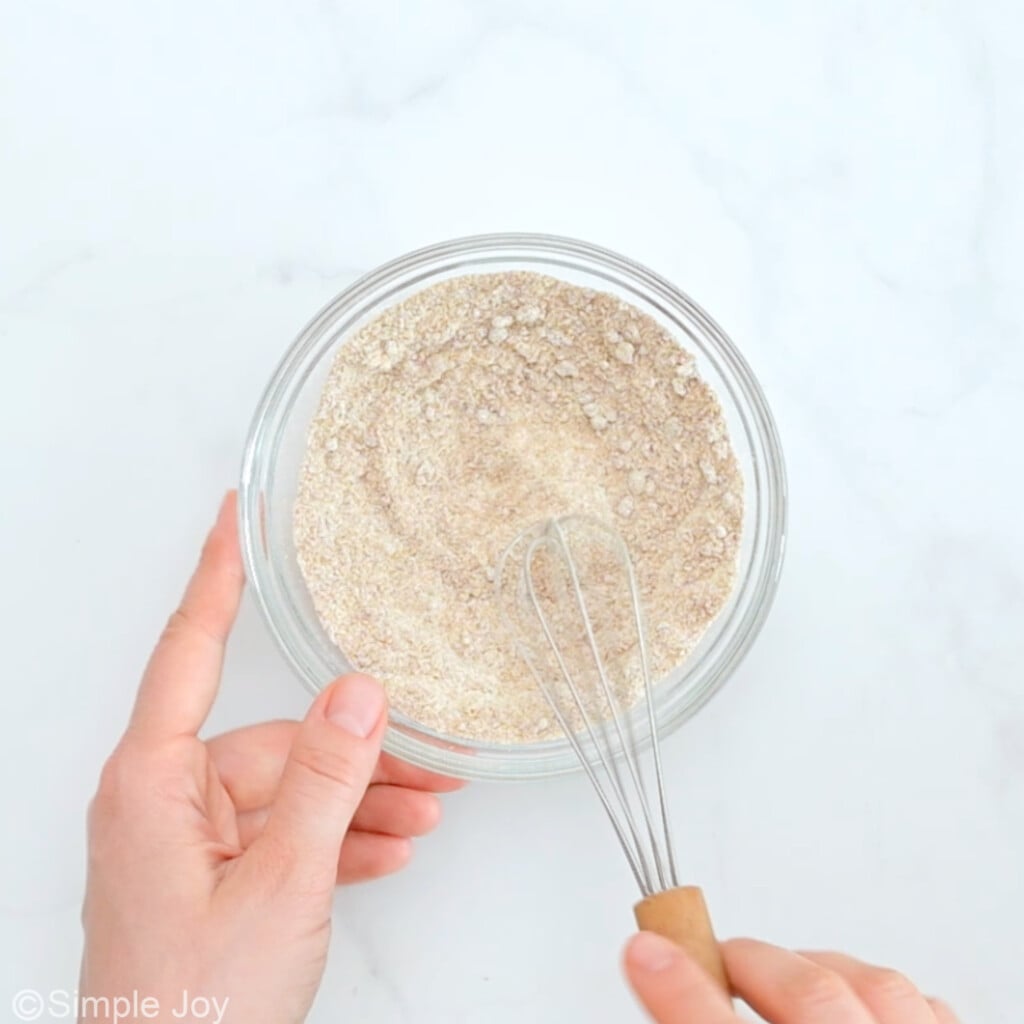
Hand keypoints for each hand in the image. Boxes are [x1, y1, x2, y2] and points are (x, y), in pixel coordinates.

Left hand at [80, 492, 460, 1023]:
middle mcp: (160, 802)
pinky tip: (391, 849)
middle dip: (355, 751)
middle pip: (270, 740)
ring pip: (287, 792)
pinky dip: (337, 840)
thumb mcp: (279, 885)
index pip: (188, 650)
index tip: (239, 516)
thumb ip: (324, 781)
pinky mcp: (210, 879)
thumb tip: (359, 691)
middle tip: (428, 755)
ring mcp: (185, 844)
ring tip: (429, 811)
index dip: (217, 574)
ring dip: (358, 801)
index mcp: (149, 783)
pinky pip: (282, 836)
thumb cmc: (194, 1010)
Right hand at [624, 933, 959, 1023]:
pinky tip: (858, 999)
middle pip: (809, 1001)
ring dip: (817, 971)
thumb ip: (702, 1019)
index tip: (641, 949)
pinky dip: (888, 996)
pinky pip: (933, 1011)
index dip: (678, 991)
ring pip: (878, 990)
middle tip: (706, 958)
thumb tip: (666, 974)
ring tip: (776, 975)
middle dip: (747, 964)